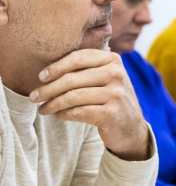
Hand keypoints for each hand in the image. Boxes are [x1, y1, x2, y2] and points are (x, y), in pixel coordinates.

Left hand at [30, 49, 149, 160]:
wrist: (131, 127)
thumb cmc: (110, 98)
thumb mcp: (105, 77)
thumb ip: (86, 66)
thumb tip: (47, 69)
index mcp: (113, 60)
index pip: (78, 58)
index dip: (56, 67)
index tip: (41, 77)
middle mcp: (117, 74)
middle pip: (72, 79)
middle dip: (48, 88)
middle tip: (34, 96)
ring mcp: (116, 94)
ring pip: (73, 96)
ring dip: (53, 104)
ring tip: (43, 108)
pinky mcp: (112, 113)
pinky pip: (79, 112)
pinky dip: (64, 114)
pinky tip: (58, 115)